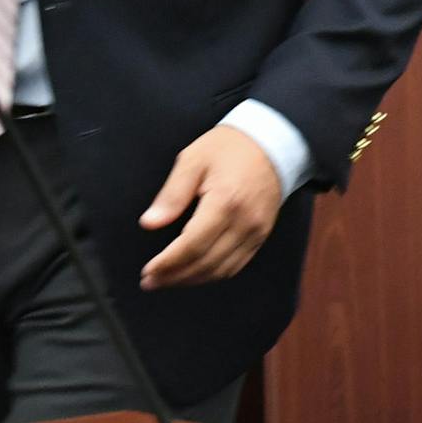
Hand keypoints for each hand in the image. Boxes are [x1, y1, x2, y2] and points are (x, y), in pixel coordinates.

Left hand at [138, 126, 282, 288]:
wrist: (273, 141)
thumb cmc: (230, 147)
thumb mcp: (194, 159)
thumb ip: (172, 194)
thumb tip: (149, 223)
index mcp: (225, 201)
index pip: (192, 245)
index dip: (167, 263)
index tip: (147, 271)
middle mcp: (245, 221)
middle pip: (206, 263)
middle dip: (174, 276)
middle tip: (150, 281)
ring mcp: (257, 231)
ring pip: (221, 269)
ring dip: (192, 279)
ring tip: (168, 279)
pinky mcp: (262, 234)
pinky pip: (236, 265)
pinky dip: (213, 274)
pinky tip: (195, 272)